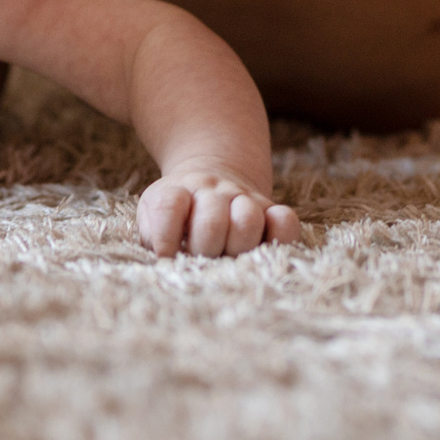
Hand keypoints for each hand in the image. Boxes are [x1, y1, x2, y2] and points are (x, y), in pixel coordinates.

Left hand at [138, 164, 301, 257]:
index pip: (169, 206)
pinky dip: (278, 238)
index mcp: (178, 192)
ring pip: (248, 219)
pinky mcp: (270, 210)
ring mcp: (244, 198)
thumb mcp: (154, 215)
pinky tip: (261, 247)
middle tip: (202, 258)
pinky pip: (286, 221)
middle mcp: (213, 192)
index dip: (165, 237)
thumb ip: (153, 234)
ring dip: (237, 246)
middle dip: (205, 249)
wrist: (209, 181)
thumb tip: (165, 255)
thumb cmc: (179, 211)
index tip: (167, 255)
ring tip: (229, 256)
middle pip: (211, 221)